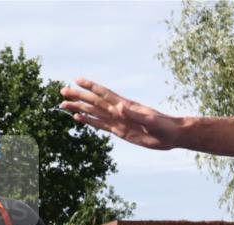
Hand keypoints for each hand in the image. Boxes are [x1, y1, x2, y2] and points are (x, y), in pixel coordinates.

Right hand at [60, 78, 179, 149]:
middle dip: (78, 96)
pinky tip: (78, 118)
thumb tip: (117, 107)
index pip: (104, 93)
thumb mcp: (150, 121)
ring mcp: (117, 121)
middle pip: (94, 102)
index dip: (91, 86)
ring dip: (79, 108)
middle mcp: (118, 111)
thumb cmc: (164, 126)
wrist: (171, 135)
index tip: (77, 80)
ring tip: (64, 105)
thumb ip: (133, 114)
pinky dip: (88, 120)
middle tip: (62, 92)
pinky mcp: (119, 131)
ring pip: (93, 112)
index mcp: (125, 105)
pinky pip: (99, 125)